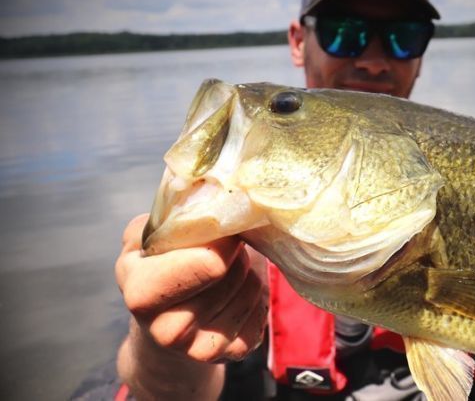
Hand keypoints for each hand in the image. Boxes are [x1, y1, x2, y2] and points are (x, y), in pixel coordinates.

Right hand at [115, 213, 267, 362]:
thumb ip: (169, 214)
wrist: (163, 321)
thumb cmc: (159, 267)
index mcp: (141, 290)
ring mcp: (199, 349)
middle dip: (234, 254)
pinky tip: (238, 293)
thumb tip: (212, 189)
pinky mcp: (230, 355)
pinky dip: (257, 298)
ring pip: (251, 292)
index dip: (222, 242)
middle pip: (232, 275)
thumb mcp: (148, 235)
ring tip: (230, 268)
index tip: (223, 231)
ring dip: (248, 272)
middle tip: (225, 248)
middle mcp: (166, 329)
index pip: (208, 264)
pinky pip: (261, 315)